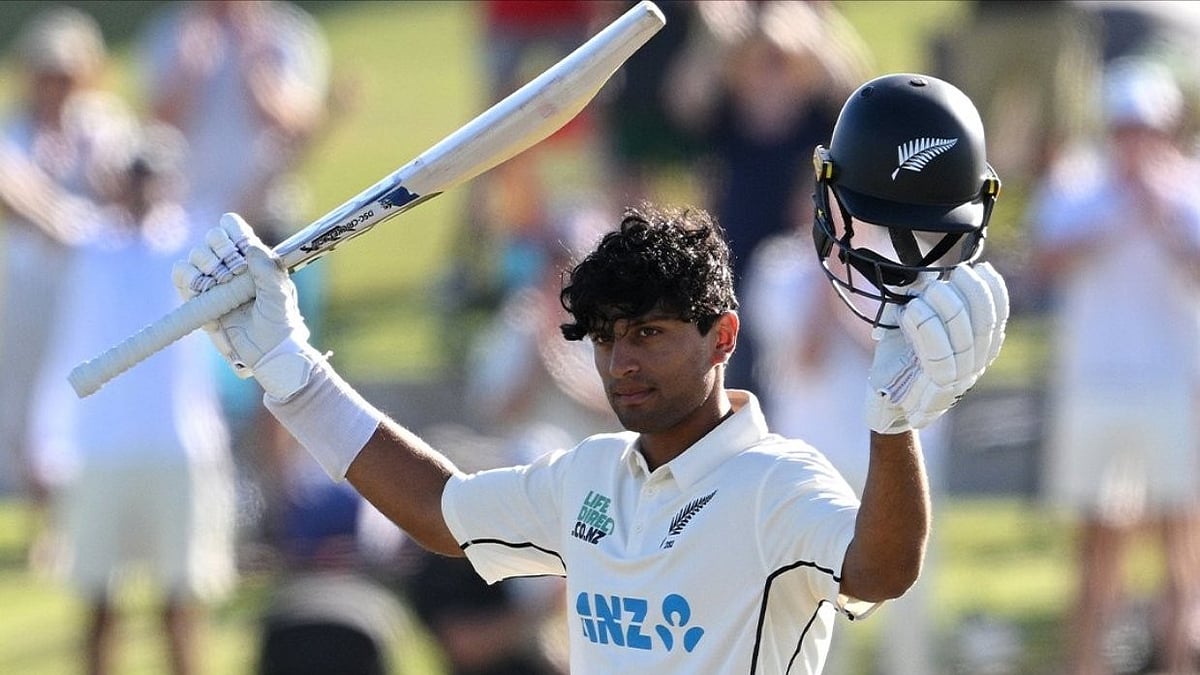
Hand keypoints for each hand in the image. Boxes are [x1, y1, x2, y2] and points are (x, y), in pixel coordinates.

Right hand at [172, 213, 318, 399]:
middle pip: (212, 237)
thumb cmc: (279, 320)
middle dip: (222, 254)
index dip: (232, 232)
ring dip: (206, 270)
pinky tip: (207, 297)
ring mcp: (213, 277)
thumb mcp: (281, 294)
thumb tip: (251, 248)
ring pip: (195, 256)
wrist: (266, 350)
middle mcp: (231, 261)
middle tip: (235, 276)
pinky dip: (189, 283)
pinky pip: (181, 276)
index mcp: (253, 255)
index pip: (232, 225)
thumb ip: (269, 270)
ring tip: (223, 290)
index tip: (241, 251)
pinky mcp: (198, 295)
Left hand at [866, 262, 1008, 432]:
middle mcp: (974, 366)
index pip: (996, 319)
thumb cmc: (899, 360)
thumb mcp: (915, 326)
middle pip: (984, 326)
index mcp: (977, 351)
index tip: (982, 267)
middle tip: (955, 272)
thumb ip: (926, 302)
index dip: (994, 292)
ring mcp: (957, 380)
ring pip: (963, 338)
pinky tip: (911, 310)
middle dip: (973, 293)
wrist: (884, 402)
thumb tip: (924, 272)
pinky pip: (937, 354)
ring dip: (947, 307)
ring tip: (928, 290)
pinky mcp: (936, 389)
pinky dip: (926, 327)